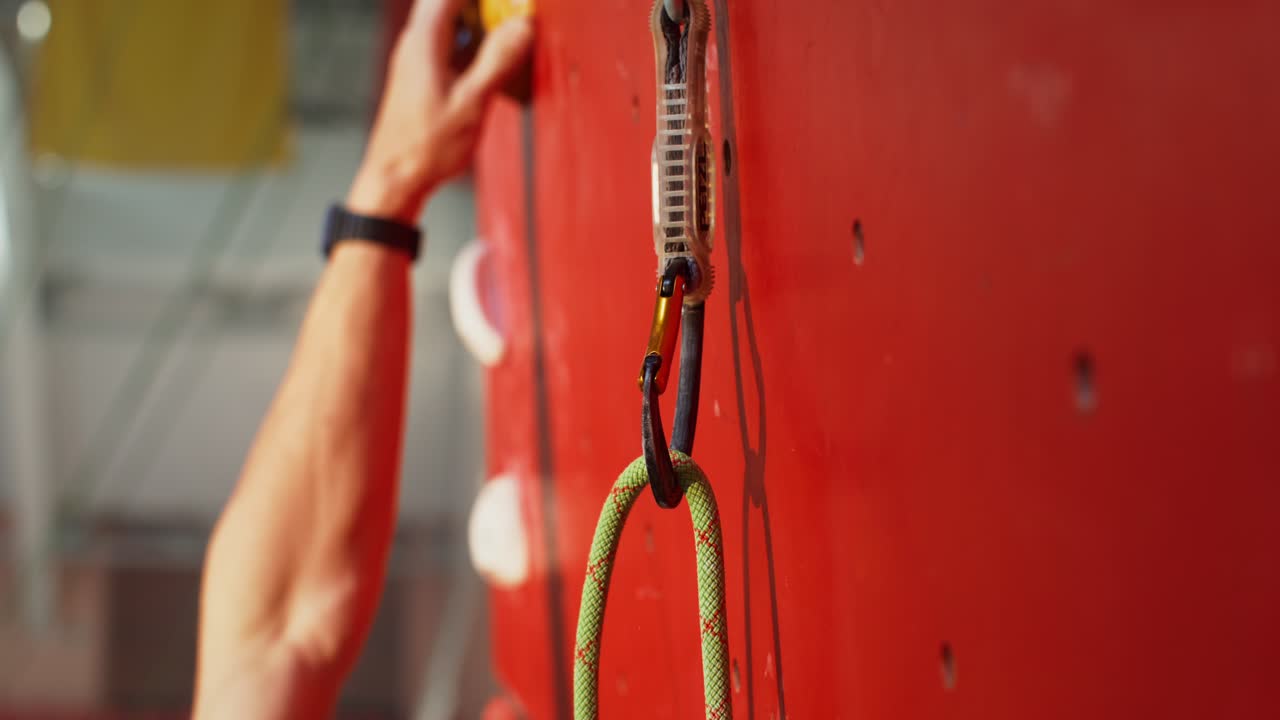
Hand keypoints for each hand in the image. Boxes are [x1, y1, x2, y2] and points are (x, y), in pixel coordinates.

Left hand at [347, 0, 532, 223]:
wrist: (395, 179)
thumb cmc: (425, 147)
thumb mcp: (472, 103)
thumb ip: (498, 60)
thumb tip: (523, 26)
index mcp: (425, 40)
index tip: (512, 2)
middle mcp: (416, 42)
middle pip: (449, 2)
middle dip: (482, 5)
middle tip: (513, 13)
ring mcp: (416, 58)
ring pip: (449, 20)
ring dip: (478, 20)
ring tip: (509, 32)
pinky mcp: (421, 75)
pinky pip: (448, 43)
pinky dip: (471, 42)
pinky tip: (490, 61)